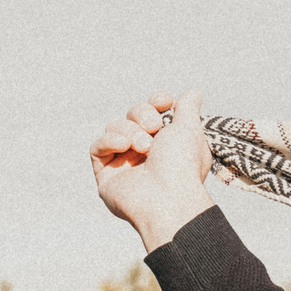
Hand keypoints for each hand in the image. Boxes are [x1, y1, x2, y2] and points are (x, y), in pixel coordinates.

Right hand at [91, 92, 217, 253]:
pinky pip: (97, 147)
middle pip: (131, 115)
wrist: (168, 198)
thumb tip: (193, 93)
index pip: (152, 112)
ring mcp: (124, 164)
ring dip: (129, 130)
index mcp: (166, 144)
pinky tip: (124, 146)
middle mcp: (145, 154)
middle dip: (142, 114)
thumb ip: (188, 109)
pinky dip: (109, 141)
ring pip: (114, 127)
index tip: (164, 101)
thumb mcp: (189, 130)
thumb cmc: (183, 167)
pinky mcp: (106, 176)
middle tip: (154, 127)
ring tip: (144, 147)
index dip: (155, 102)